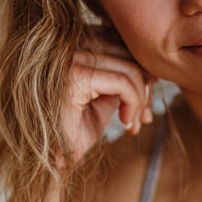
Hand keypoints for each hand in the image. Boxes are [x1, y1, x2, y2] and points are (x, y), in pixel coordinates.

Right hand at [61, 29, 156, 164]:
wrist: (49, 158)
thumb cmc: (73, 132)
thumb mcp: (104, 99)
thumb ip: (122, 78)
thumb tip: (152, 69)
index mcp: (75, 42)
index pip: (123, 43)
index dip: (141, 72)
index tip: (143, 104)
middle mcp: (70, 43)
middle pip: (130, 53)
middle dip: (145, 87)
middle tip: (143, 117)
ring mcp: (71, 57)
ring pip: (130, 68)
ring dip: (140, 100)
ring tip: (132, 122)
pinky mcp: (75, 75)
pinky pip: (123, 82)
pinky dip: (133, 103)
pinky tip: (125, 122)